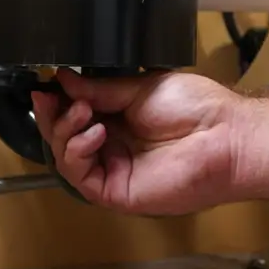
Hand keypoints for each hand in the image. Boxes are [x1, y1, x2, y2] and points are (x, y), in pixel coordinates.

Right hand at [32, 68, 241, 213]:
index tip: (45, 85)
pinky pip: (82, 177)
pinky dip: (78, 152)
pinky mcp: (116, 191)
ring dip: (65, 131)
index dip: (58, 101)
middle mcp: (114, 142)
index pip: (77, 111)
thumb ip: (101, 87)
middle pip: (66, 136)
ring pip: (67, 157)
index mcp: (120, 115)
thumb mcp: (142, 87)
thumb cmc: (196, 108)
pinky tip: (93, 132)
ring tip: (82, 112)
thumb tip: (65, 77)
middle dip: (54, 115)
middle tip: (51, 97)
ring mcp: (114, 167)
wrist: (223, 135)